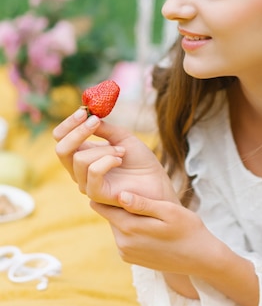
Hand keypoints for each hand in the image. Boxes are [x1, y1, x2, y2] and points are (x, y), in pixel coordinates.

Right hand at [53, 109, 178, 206]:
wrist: (156, 180)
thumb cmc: (139, 160)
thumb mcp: (121, 137)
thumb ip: (103, 128)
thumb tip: (88, 114)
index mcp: (82, 154)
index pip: (61, 138)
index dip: (68, 124)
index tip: (84, 111)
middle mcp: (79, 170)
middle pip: (61, 150)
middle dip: (77, 132)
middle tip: (95, 120)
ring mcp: (86, 183)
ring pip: (80, 159)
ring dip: (104, 149)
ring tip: (122, 151)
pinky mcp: (97, 194)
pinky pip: (93, 172)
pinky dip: (107, 160)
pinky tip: (120, 159)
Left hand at [91, 191, 217, 276]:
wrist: (200, 258)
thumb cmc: (188, 229)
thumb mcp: (169, 211)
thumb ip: (143, 203)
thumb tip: (120, 195)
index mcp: (130, 228)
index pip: (104, 206)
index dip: (107, 192)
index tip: (113, 181)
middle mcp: (123, 243)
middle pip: (111, 216)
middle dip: (118, 204)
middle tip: (132, 190)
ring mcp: (126, 253)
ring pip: (117, 226)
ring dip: (126, 216)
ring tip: (143, 206)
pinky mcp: (130, 258)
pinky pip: (123, 237)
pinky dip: (131, 229)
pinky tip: (147, 224)